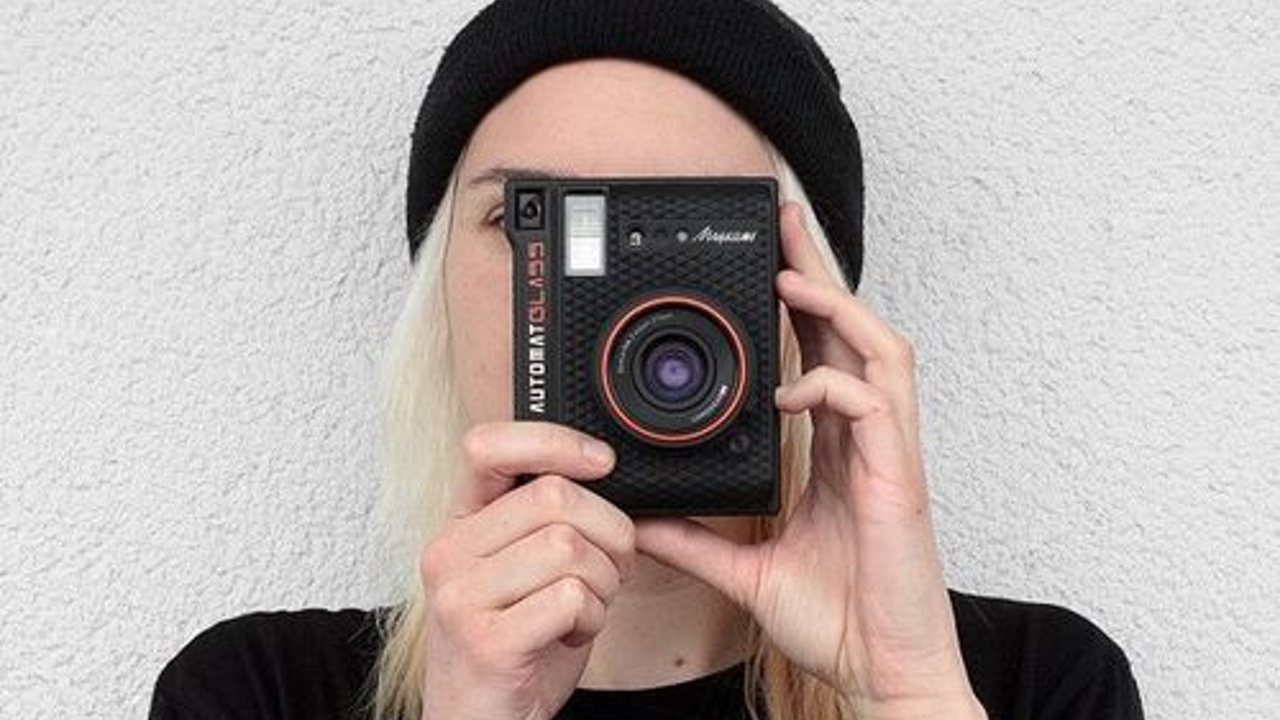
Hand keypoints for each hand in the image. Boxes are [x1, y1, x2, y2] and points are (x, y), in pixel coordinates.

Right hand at [418, 421, 635, 719]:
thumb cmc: (514, 649)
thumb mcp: (524, 571)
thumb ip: (547, 521)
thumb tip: (605, 472)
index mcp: (459, 525)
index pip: (488, 446)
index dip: (554, 441)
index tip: (602, 461)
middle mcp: (448, 553)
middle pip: (555, 496)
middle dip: (609, 532)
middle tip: (605, 571)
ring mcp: (460, 597)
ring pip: (569, 546)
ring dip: (602, 583)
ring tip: (581, 609)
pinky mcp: (485, 641)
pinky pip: (570, 597)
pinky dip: (592, 619)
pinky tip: (569, 636)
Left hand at [633, 202, 984, 719]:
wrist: (877, 670)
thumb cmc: (834, 619)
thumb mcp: (743, 571)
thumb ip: (694, 539)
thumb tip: (641, 517)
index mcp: (833, 450)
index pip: (817, 356)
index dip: (795, 309)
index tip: (757, 271)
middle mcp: (863, 440)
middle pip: (850, 331)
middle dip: (817, 272)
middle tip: (781, 224)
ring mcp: (887, 454)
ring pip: (879, 349)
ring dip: (838, 307)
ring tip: (790, 277)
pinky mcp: (898, 478)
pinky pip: (877, 406)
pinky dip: (835, 385)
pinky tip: (795, 390)